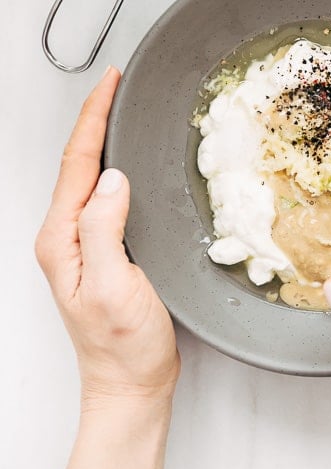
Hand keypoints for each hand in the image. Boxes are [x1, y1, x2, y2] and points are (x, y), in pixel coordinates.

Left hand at [36, 67, 179, 408]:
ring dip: (102, 138)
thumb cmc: (123, 347)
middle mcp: (66, 237)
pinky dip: (115, 165)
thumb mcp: (115, 287)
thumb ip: (105, 230)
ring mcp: (82, 244)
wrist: (130, 386)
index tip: (110, 82)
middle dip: (95, 117)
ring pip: (89, 176)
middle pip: (77, 162)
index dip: (93, 118)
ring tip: (120, 107)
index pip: (76, 163)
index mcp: (63, 239)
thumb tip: (112, 178)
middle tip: (117, 83)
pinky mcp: (102, 250)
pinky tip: (129, 159)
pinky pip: (103, 195)